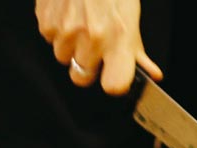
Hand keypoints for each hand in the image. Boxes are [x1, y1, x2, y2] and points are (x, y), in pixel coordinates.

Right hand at [35, 0, 162, 94]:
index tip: (114, 77)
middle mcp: (91, 37)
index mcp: (118, 37)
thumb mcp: (131, 15)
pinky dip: (58, 30)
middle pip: (82, 77)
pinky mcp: (45, 22)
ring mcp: (65, 31)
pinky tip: (69, 12)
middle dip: (87, 65)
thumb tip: (151, 74)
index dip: (113, 83)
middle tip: (94, 44)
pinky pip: (50, 39)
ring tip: (81, 22)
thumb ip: (136, 49)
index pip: (114, 86)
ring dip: (71, 46)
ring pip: (63, 59)